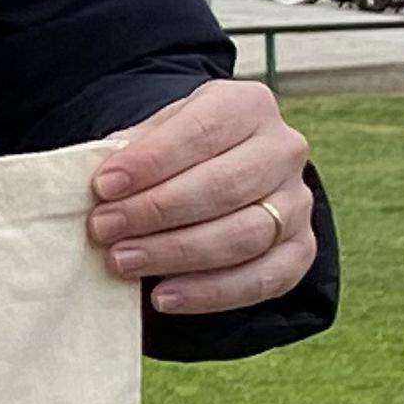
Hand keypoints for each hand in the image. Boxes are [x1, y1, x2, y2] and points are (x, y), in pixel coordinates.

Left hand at [89, 80, 316, 314]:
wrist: (218, 170)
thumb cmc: (175, 151)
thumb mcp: (155, 133)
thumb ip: (132, 149)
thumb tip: (103, 181)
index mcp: (248, 107)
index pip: (202, 131)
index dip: (151, 161)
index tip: (103, 186)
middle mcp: (283, 150)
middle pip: (225, 187)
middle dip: (157, 211)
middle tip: (104, 229)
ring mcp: (298, 202)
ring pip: (245, 235)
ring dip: (177, 253)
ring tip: (123, 262)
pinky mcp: (301, 249)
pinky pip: (265, 279)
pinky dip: (212, 292)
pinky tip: (165, 296)